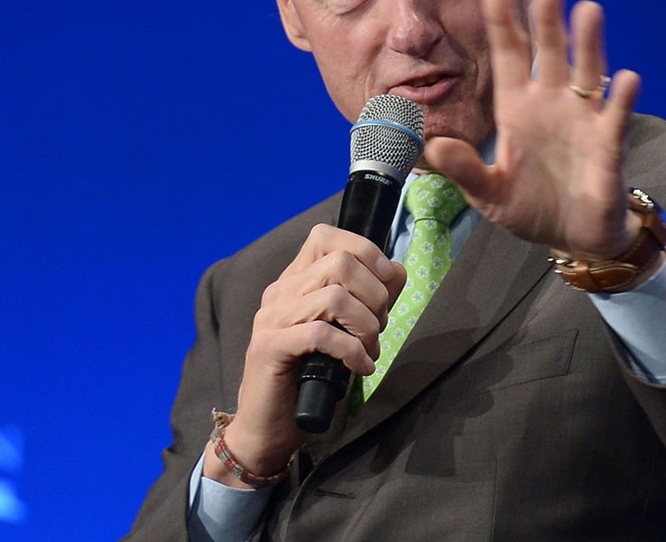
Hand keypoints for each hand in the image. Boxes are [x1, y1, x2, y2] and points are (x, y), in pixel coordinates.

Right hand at [205, 225, 405, 485]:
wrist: (268, 428)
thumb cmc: (309, 380)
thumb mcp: (347, 332)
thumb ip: (370, 299)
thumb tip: (396, 271)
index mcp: (295, 281)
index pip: (325, 236)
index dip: (364, 250)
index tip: (386, 282)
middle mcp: (279, 291)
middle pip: (339, 262)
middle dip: (374, 295)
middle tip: (378, 328)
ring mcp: (271, 317)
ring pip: (334, 296)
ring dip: (366, 326)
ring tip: (369, 350)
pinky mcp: (270, 346)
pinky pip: (322, 334)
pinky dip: (352, 351)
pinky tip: (360, 368)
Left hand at [426, 0, 642, 258]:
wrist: (572, 237)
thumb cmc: (529, 207)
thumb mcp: (488, 193)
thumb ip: (464, 170)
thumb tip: (434, 146)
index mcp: (517, 109)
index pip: (509, 57)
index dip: (504, 24)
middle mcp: (551, 104)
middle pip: (550, 53)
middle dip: (547, 20)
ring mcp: (582, 120)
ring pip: (587, 73)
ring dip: (588, 44)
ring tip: (588, 10)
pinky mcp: (608, 145)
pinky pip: (616, 116)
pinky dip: (622, 98)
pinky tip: (626, 78)